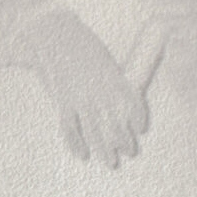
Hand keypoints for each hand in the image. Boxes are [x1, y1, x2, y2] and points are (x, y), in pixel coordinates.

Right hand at [0, 0, 147, 166]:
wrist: (54, 34)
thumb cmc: (81, 44)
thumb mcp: (103, 58)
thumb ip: (111, 80)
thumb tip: (119, 102)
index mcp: (114, 76)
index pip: (133, 102)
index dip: (138, 118)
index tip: (141, 129)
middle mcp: (100, 90)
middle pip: (116, 123)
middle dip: (124, 142)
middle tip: (130, 152)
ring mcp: (80, 97)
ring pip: (95, 132)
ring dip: (104, 150)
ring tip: (111, 162)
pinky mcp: (63, 101)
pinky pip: (70, 129)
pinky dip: (76, 144)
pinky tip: (83, 155)